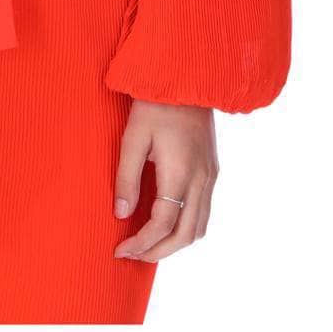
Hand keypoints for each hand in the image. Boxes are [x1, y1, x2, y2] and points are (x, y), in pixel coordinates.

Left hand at [113, 100, 218, 261]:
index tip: (120, 249)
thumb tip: (121, 214)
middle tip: (132, 255)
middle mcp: (201, 180)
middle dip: (158, 252)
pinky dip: (186, 228)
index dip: (141, 242)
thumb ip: (127, 177)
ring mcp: (210, 176)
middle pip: (185, 235)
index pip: (162, 224)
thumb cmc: (156, 103)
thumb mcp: (133, 136)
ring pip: (199, 228)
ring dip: (175, 243)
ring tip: (148, 245)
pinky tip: (167, 223)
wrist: (187, 78)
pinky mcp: (212, 170)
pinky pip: (203, 212)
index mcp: (181, 172)